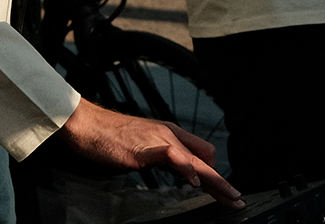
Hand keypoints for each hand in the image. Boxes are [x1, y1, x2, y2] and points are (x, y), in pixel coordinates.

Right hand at [56, 99, 241, 207]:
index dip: (215, 175)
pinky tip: (194, 182)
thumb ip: (161, 157)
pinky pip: (173, 156)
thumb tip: (177, 170)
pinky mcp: (144, 148)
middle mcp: (169, 134)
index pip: (201, 154)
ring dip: (215, 180)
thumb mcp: (142, 148)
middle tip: (237, 199)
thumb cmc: (109, 137)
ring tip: (228, 196)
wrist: (87, 124)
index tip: (226, 192)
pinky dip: (187, 169)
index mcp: (169, 134)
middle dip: (223, 182)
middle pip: (205, 159)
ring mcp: (158, 140)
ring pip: (196, 160)